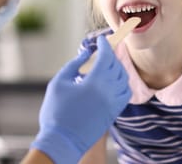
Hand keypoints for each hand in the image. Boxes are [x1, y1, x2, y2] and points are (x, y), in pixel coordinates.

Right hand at [31, 35, 130, 162]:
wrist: (62, 141)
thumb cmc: (56, 111)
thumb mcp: (58, 82)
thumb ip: (73, 64)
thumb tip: (86, 53)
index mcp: (94, 82)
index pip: (106, 57)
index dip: (105, 46)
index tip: (102, 40)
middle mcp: (108, 92)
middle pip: (116, 66)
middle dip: (112, 54)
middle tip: (106, 48)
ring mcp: (113, 103)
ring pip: (124, 79)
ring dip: (118, 68)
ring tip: (109, 63)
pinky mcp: (114, 113)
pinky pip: (125, 93)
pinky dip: (122, 83)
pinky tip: (113, 80)